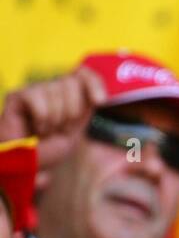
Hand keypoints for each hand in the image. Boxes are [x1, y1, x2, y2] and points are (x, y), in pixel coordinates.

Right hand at [0, 67, 105, 182]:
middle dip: (71, 113)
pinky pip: (37, 98)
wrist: (27, 163)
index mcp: (70, 94)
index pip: (84, 74)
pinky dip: (40, 118)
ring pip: (55, 92)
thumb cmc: (50, 149)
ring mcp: (35, 90)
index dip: (94, 83)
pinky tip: (35, 127)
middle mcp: (52, 87)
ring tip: (46, 131)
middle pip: (72, 83)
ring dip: (54, 120)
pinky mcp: (17, 96)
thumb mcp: (77, 130)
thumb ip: (87, 109)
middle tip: (61, 129)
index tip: (100, 101)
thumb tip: (101, 97)